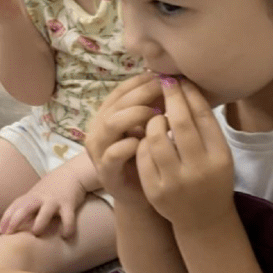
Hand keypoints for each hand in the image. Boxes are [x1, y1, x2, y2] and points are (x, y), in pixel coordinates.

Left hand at [0, 162, 87, 238]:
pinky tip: (65, 235)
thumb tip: (13, 224)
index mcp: (31, 196)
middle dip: (15, 220)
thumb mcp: (36, 194)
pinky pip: (68, 217)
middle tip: (9, 234)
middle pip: (25, 208)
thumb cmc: (51, 187)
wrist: (72, 173)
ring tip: (36, 233)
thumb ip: (26, 206)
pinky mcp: (68, 204)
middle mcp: (41, 198)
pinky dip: (67, 227)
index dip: (6, 218)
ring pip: (45, 212)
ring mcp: (54, 201)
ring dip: (39, 223)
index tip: (0, 231)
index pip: (15, 206)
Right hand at [85, 71, 163, 209]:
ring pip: (110, 124)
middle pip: (116, 103)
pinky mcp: (105, 171)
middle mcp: (99, 129)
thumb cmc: (149, 158)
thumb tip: (173, 80)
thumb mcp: (152, 128)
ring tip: (158, 115)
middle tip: (165, 89)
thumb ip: (156, 107)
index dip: (142, 81)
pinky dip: (129, 145)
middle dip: (142, 93)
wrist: (142, 196)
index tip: (165, 76)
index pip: (122, 90)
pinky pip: (112, 154)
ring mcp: (99, 151)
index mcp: (109, 115)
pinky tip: (147, 141)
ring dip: (135, 115)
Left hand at [136, 76, 233, 231]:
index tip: (181, 80)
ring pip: (157, 138)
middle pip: (181, 123)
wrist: (203, 220)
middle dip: (171, 98)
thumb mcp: (220, 155)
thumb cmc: (212, 179)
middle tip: (165, 82)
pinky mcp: (155, 191)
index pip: (203, 117)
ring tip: (156, 117)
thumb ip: (207, 127)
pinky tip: (148, 138)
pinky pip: (143, 156)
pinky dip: (144, 142)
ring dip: (154, 121)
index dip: (190, 94)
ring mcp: (176, 182)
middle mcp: (199, 170)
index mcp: (220, 158)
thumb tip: (187, 88)